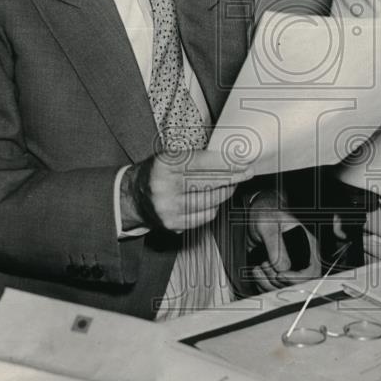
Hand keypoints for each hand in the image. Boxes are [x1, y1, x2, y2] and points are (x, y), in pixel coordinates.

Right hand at [121, 149, 252, 232]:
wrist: (133, 196)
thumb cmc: (157, 173)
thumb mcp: (170, 156)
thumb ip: (197, 158)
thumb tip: (230, 158)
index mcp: (164, 165)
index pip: (202, 162)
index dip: (225, 162)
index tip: (242, 161)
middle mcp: (165, 187)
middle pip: (209, 182)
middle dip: (233, 177)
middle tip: (247, 172)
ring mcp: (169, 208)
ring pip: (210, 201)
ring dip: (226, 192)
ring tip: (231, 184)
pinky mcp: (173, 224)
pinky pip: (205, 216)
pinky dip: (214, 207)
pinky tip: (216, 198)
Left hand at [247, 193, 320, 291]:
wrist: (254, 219)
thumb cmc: (266, 215)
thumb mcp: (269, 225)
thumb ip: (276, 245)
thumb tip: (282, 267)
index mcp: (307, 245)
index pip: (312, 270)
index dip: (298, 278)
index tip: (280, 275)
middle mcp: (301, 258)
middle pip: (297, 284)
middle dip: (278, 280)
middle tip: (265, 264)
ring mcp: (289, 267)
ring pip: (284, 288)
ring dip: (267, 282)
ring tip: (259, 266)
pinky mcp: (278, 273)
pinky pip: (273, 288)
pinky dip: (262, 284)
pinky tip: (256, 270)